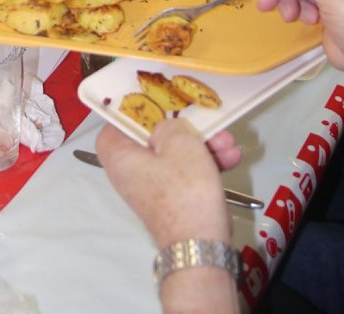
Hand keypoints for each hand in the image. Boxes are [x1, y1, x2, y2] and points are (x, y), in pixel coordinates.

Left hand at [96, 120, 236, 248]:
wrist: (201, 246)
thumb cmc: (183, 189)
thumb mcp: (179, 142)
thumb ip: (170, 124)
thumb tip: (166, 128)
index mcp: (119, 156)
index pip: (114, 124)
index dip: (132, 110)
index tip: (156, 100)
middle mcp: (130, 172)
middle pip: (153, 138)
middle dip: (184, 129)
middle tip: (205, 122)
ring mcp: (153, 187)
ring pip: (175, 155)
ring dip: (203, 146)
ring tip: (229, 141)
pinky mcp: (173, 199)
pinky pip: (186, 173)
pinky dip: (206, 164)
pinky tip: (232, 158)